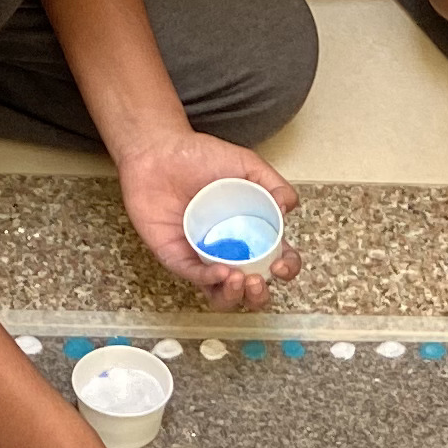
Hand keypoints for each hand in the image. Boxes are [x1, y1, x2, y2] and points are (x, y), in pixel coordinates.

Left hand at [115, 126, 301, 311]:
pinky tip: (221, 270)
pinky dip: (208, 278)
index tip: (281, 265)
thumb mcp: (247, 165)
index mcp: (250, 232)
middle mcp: (228, 250)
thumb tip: (288, 209)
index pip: (276, 261)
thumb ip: (274, 184)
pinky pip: (193, 275)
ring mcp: (201, 256)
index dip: (285, 270)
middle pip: (249, 289)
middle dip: (258, 296)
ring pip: (220, 294)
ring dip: (234, 296)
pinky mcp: (175, 256)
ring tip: (240, 280)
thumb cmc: (199, 156)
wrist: (159, 150)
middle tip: (258, 281)